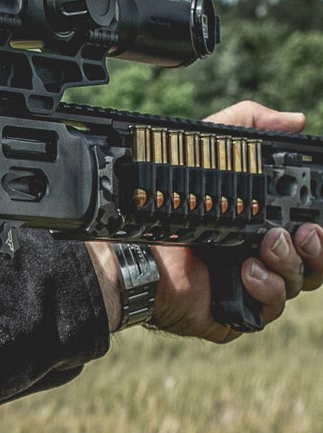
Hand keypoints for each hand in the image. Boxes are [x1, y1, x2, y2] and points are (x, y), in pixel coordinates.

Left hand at [90, 100, 322, 341]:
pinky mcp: (234, 312)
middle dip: (319, 249)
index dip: (322, 231)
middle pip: (313, 264)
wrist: (129, 247)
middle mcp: (260, 260)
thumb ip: (246, 124)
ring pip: (295, 285)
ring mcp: (249, 289)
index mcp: (262, 228)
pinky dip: (265, 290)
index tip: (320, 218)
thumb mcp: (206, 151)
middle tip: (305, 231)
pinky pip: (267, 310)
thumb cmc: (166, 202)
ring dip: (289, 264)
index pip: (310, 234)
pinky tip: (247, 271)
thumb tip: (294, 119)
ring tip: (268, 244)